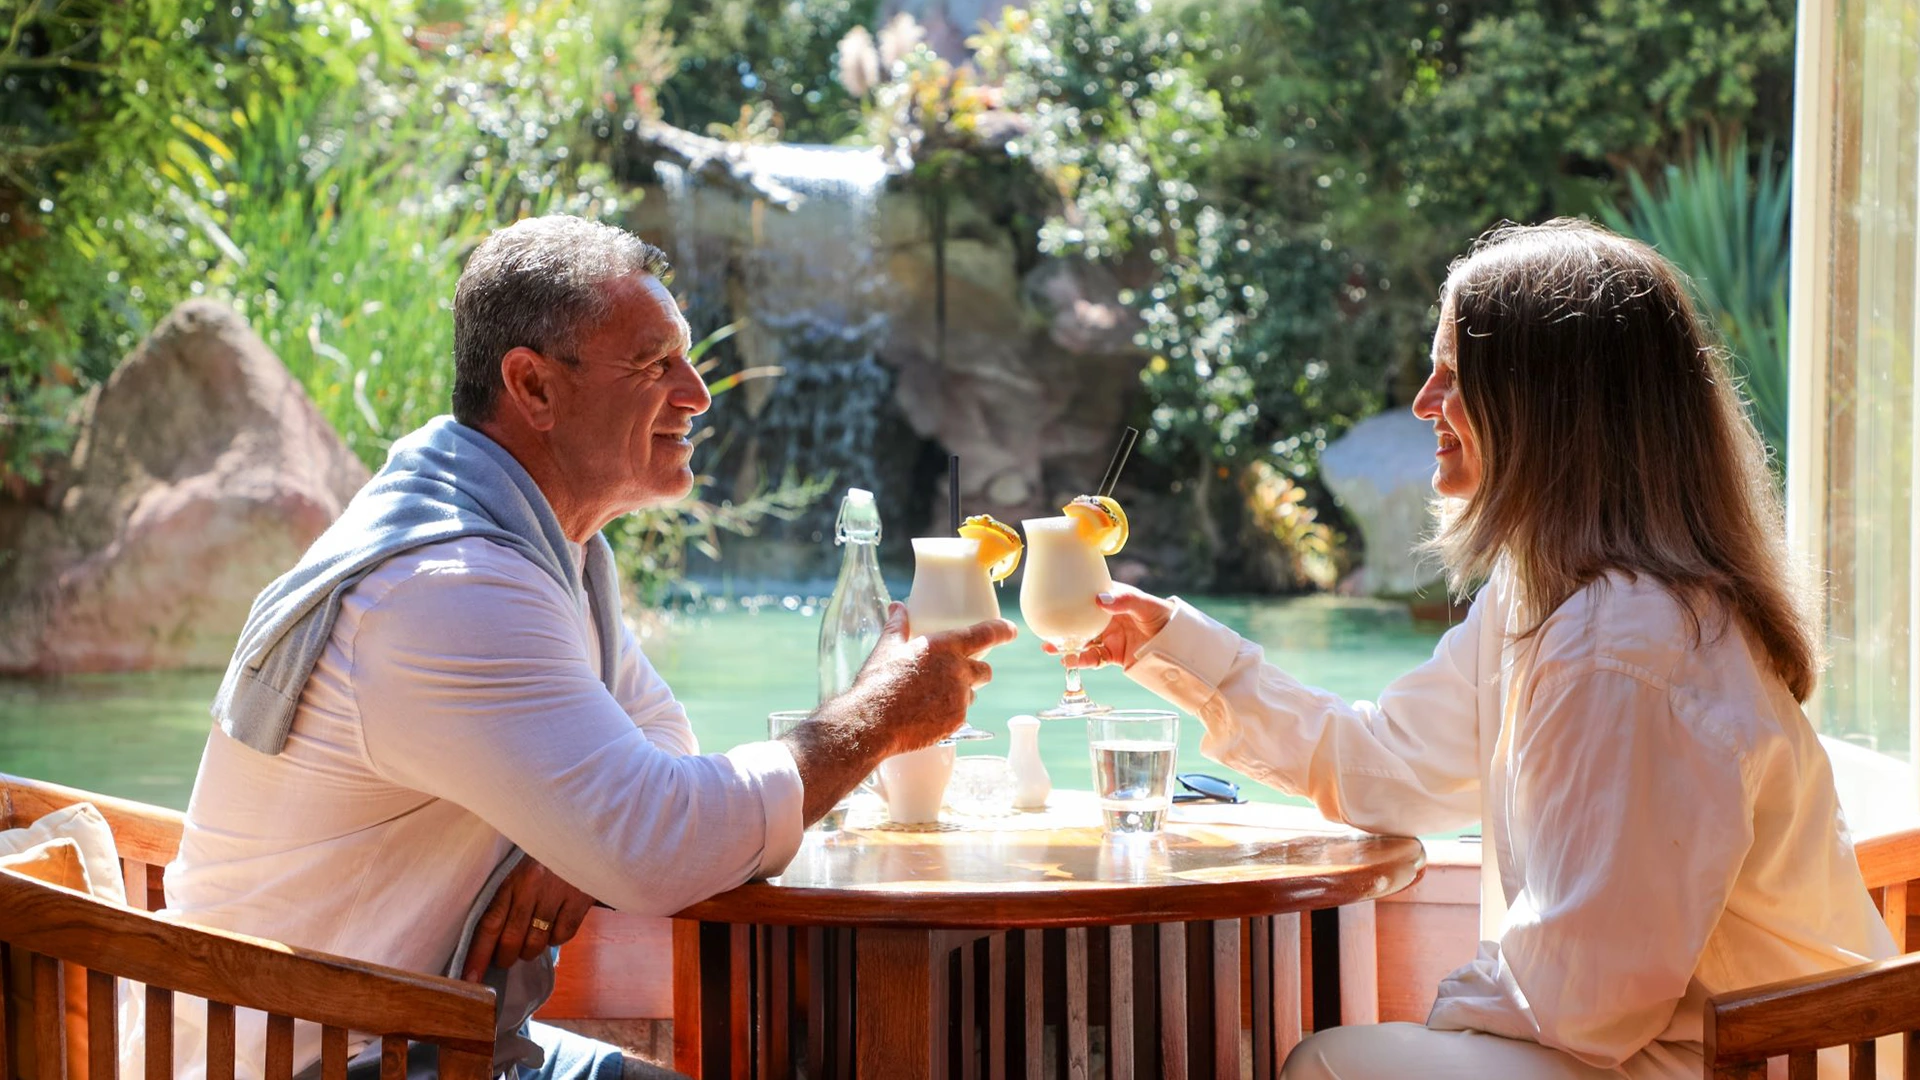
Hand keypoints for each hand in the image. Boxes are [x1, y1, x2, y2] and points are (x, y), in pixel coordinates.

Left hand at [461, 856, 595, 980]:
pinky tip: (554, 928)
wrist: (584, 832)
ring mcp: (556, 894)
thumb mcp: (520, 866)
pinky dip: (556, 938)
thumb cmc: (546, 852)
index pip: (489, 923)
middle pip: (511, 938)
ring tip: (528, 947)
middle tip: (504, 960)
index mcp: (511, 878)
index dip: (478, 955)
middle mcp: (531, 887)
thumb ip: (507, 894)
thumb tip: (491, 936)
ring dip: (529, 951)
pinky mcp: (580, 900)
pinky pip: (562, 935)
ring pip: (537, 942)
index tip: (470, 979)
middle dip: (505, 957)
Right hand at [782, 603, 1016, 822]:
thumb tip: (897, 606)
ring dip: (960, 693)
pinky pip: (961, 714)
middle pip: (985, 670)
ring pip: (971, 694)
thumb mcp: (887, 648)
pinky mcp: (957, 721)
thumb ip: (897, 625)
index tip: (1011, 630)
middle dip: (976, 671)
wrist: (872, 721)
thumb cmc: (878, 682)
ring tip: (932, 698)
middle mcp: (958, 670)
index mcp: (945, 647)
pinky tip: (928, 714)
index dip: (1002, 630)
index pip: (986, 633)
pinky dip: (950, 713)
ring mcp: (960, 698)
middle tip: (955, 674)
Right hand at [1042, 583, 1175, 670]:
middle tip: (1043, 626)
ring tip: (1050, 647)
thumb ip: (1124, 602)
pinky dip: (1081, 660)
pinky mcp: (1113, 655)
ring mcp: (1109, 637)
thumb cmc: (1165, 616)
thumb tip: (1098, 600)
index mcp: (1113, 600)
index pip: (1087, 594)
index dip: (1070, 595)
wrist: (1181, 644)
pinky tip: (1069, 660)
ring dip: (1066, 644)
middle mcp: (1107, 618)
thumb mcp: (1146, 605)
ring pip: (1082, 641)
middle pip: (1079, 620)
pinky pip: (1093, 658)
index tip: (1052, 595)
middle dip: (1062, 624)